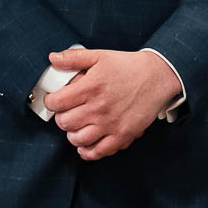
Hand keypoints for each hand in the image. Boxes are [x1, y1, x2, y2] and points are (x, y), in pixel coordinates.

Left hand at [42, 48, 181, 160]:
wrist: (157, 77)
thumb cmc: (128, 66)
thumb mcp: (100, 56)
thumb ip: (74, 57)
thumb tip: (52, 58)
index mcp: (91, 87)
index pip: (56, 103)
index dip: (50, 102)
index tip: (54, 100)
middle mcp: (99, 108)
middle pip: (65, 123)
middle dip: (61, 118)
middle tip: (66, 112)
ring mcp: (111, 124)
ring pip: (77, 139)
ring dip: (72, 134)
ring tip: (77, 126)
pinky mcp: (122, 135)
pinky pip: (98, 151)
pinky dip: (87, 151)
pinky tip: (85, 144)